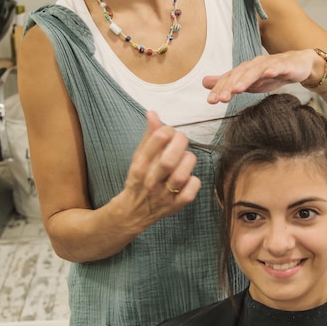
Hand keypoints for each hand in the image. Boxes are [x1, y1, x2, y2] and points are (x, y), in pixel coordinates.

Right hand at [119, 111, 200, 230]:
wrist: (133, 212)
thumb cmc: (139, 179)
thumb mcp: (139, 156)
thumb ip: (149, 136)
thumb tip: (152, 113)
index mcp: (139, 166)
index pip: (157, 140)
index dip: (168, 130)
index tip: (170, 131)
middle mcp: (150, 181)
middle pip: (169, 160)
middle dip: (180, 143)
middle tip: (181, 139)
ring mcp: (163, 195)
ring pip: (181, 175)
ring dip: (187, 161)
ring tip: (185, 158)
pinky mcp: (175, 206)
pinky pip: (191, 192)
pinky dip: (194, 181)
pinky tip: (188, 176)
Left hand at [202, 50, 315, 102]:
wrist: (298, 65)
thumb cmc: (271, 74)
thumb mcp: (247, 81)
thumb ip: (228, 82)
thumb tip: (204, 82)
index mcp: (245, 70)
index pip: (230, 79)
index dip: (220, 89)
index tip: (211, 101)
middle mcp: (255, 64)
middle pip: (240, 74)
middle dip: (230, 86)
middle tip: (221, 98)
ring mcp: (270, 64)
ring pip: (256, 70)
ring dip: (246, 79)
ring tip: (238, 89)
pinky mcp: (285, 65)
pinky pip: (279, 67)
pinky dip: (273, 70)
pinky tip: (269, 74)